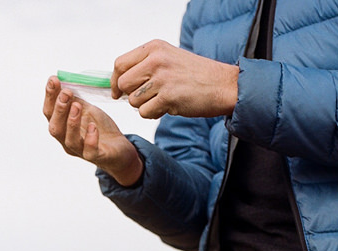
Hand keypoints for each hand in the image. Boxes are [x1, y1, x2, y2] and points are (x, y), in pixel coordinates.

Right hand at [43, 77, 143, 186]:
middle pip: (56, 128)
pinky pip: (90, 151)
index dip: (50, 97)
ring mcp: (81, 150)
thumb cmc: (100, 129)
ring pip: (70, 140)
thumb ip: (75, 100)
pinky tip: (93, 126)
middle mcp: (68, 140)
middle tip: (66, 93)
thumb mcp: (86, 110)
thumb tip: (64, 80)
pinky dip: (90, 139)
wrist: (119, 148)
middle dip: (59, 110)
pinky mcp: (97, 156)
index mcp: (63, 128)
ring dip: (72, 122)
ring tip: (77, 106)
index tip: (53, 80)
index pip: (50, 113)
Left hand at [114, 40, 238, 119]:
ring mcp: (162, 78)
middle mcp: (156, 60)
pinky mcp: (167, 96)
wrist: (222, 84)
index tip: (118, 92)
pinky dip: (153, 114)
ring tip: (163, 100)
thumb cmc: (194, 75)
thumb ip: (145, 66)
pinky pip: (144, 113)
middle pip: (123, 84)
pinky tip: (167, 107)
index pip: (120, 64)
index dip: (115, 81)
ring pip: (133, 100)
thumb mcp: (168, 59)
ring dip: (144, 106)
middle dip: (130, 96)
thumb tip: (118, 84)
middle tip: (146, 98)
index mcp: (154, 48)